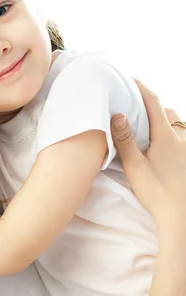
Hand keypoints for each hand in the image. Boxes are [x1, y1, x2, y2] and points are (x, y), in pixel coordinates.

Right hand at [111, 80, 185, 225]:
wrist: (180, 217)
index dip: (140, 87)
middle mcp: (180, 138)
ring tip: (148, 123)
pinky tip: (161, 144)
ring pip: (178, 124)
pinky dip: (171, 132)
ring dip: (164, 118)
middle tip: (134, 104)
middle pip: (167, 111)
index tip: (129, 78)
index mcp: (165, 137)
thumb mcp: (135, 166)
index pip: (152, 103)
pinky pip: (182, 137)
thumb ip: (125, 140)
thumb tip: (117, 114)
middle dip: (152, 104)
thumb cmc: (157, 193)